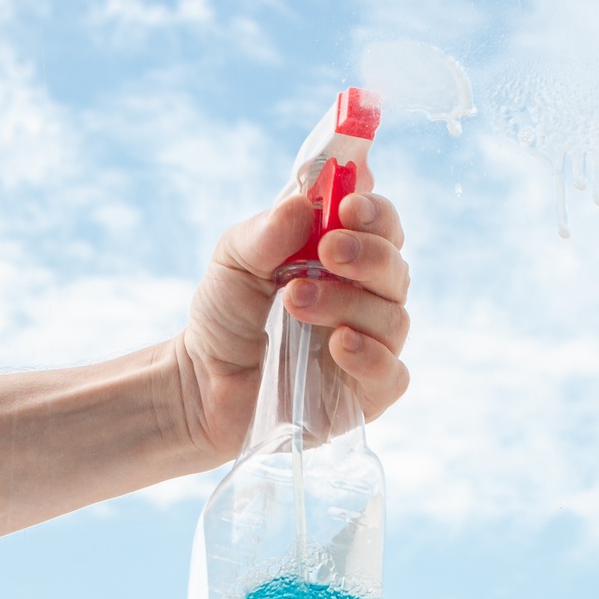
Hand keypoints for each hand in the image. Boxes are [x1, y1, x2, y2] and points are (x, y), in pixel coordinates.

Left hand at [168, 189, 410, 460]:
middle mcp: (365, 299)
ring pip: (392, 318)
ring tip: (295, 302)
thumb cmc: (227, 314)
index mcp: (343, 258)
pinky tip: (340, 344)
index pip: (382, 227)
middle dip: (367, 254)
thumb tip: (302, 204)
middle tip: (328, 251)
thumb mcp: (233, 261)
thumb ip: (265, 233)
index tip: (348, 206)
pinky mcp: (363, 394)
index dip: (375, 213)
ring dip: (346, 304)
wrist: (203, 380)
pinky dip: (371, 357)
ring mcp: (369, 346)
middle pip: (395, 269)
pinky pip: (391, 374)